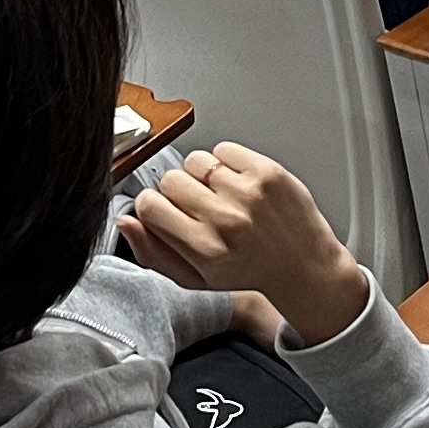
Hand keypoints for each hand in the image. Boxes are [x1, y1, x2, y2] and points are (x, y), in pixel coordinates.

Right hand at [119, 142, 366, 347]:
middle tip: (200, 209)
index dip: (153, 208)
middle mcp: (225, 219)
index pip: (149, 206)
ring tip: (222, 197)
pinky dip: (227, 163)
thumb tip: (124, 220)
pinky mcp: (266, 171)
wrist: (304, 266)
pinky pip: (224, 149)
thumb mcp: (194, 279)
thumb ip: (153, 253)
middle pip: (169, 180)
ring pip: (195, 161)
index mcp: (203, 248)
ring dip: (203, 176)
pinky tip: (238, 186)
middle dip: (179, 192)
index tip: (166, 214)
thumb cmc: (247, 272)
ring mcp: (247, 193)